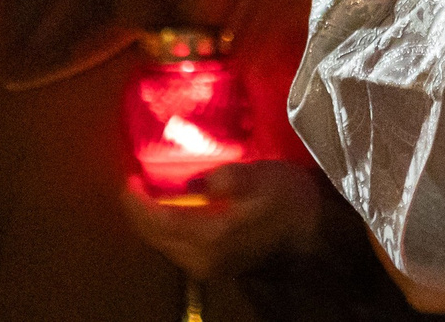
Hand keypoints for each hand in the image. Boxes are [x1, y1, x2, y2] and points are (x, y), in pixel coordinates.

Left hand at [119, 161, 330, 281]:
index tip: (129, 178)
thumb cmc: (288, 199)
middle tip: (133, 184)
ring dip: (152, 221)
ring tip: (147, 195)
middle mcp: (201, 260)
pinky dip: (166, 229)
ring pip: (164, 245)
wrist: (315, 231)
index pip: (158, 222)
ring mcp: (207, 267)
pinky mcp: (214, 266)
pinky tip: (170, 211)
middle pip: (155, 238)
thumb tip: (193, 182)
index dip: (138, 201)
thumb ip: (225, 178)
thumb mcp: (260, 177)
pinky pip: (176, 247)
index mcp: (210, 237)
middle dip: (139, 212)